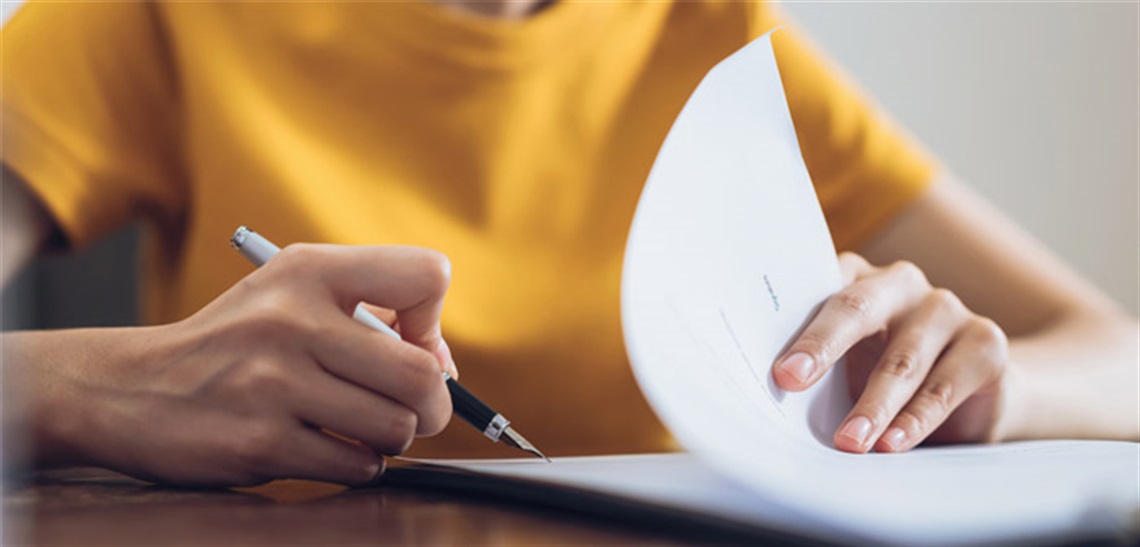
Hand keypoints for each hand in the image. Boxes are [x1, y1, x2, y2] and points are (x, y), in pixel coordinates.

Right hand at [6, 244, 454, 485]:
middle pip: (422, 374)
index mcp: (309, 270)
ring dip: (390, 438)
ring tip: (356, 427)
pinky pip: (356, 465)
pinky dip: (356, 465)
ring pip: (395, 427)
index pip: (426, 276)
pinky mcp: (261, 441)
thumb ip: (373, 313)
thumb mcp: (292, 294)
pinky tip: (325, 448)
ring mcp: (274, 383)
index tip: (409, 345)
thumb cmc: (235, 344)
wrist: (129, 389)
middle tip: (412, 411)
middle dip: (432, 404)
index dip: (434, 323)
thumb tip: (445, 368)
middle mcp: (292, 319)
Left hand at [772, 252, 1010, 452]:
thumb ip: (816, 368)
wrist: (971, 396)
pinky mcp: (984, 342)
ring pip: (901, 358)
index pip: (817, 290)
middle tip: (791, 382)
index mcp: (855, 278)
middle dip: (822, 347)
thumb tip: (773, 395)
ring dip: (873, 404)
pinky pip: (944, 384)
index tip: (775, 368)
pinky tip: (893, 443)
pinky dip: (916, 419)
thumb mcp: (846, 367)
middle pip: (856, 309)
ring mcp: (945, 308)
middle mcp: (900, 283)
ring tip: (849, 441)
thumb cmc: (883, 375)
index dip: (793, 325)